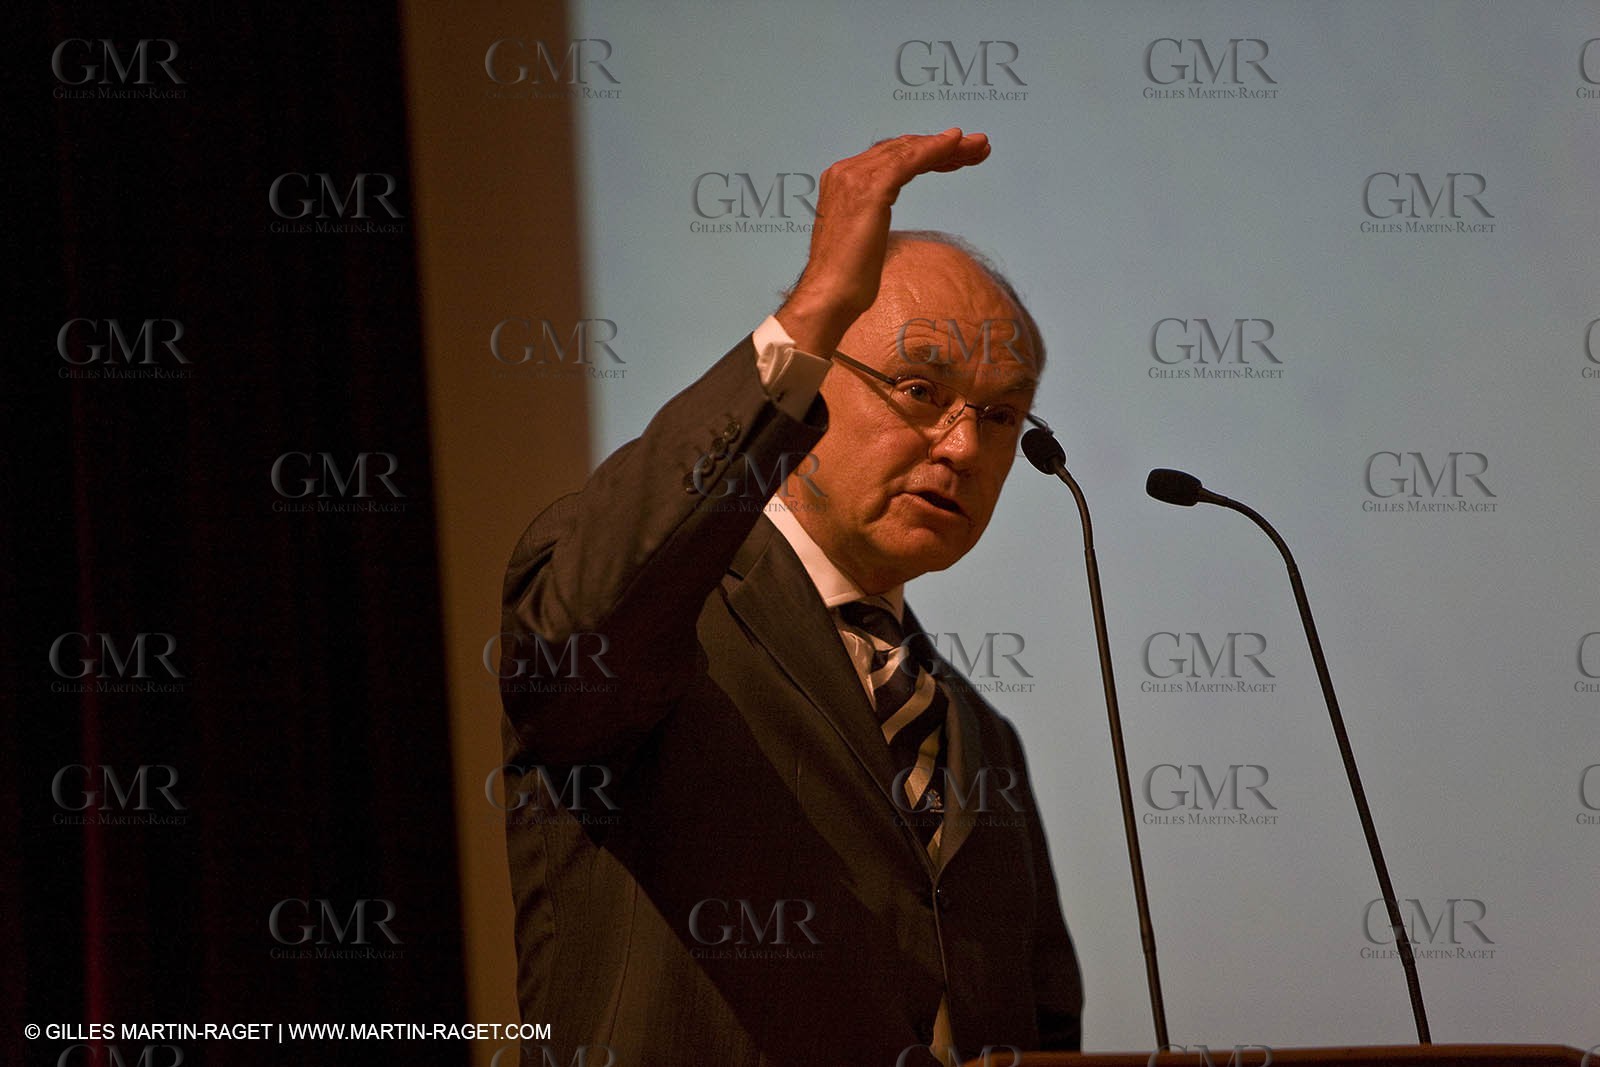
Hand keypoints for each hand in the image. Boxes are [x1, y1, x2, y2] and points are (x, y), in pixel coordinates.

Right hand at [776, 128, 989, 355]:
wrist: (829, 295)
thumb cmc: (846, 279)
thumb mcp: (863, 238)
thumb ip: (871, 217)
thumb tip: (880, 219)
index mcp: (841, 181)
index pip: (890, 157)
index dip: (926, 153)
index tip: (956, 158)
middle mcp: (845, 171)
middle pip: (902, 148)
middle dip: (942, 147)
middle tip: (977, 147)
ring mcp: (855, 177)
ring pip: (909, 151)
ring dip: (949, 147)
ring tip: (979, 147)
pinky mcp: (871, 189)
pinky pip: (909, 160)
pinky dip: (935, 149)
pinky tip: (957, 144)